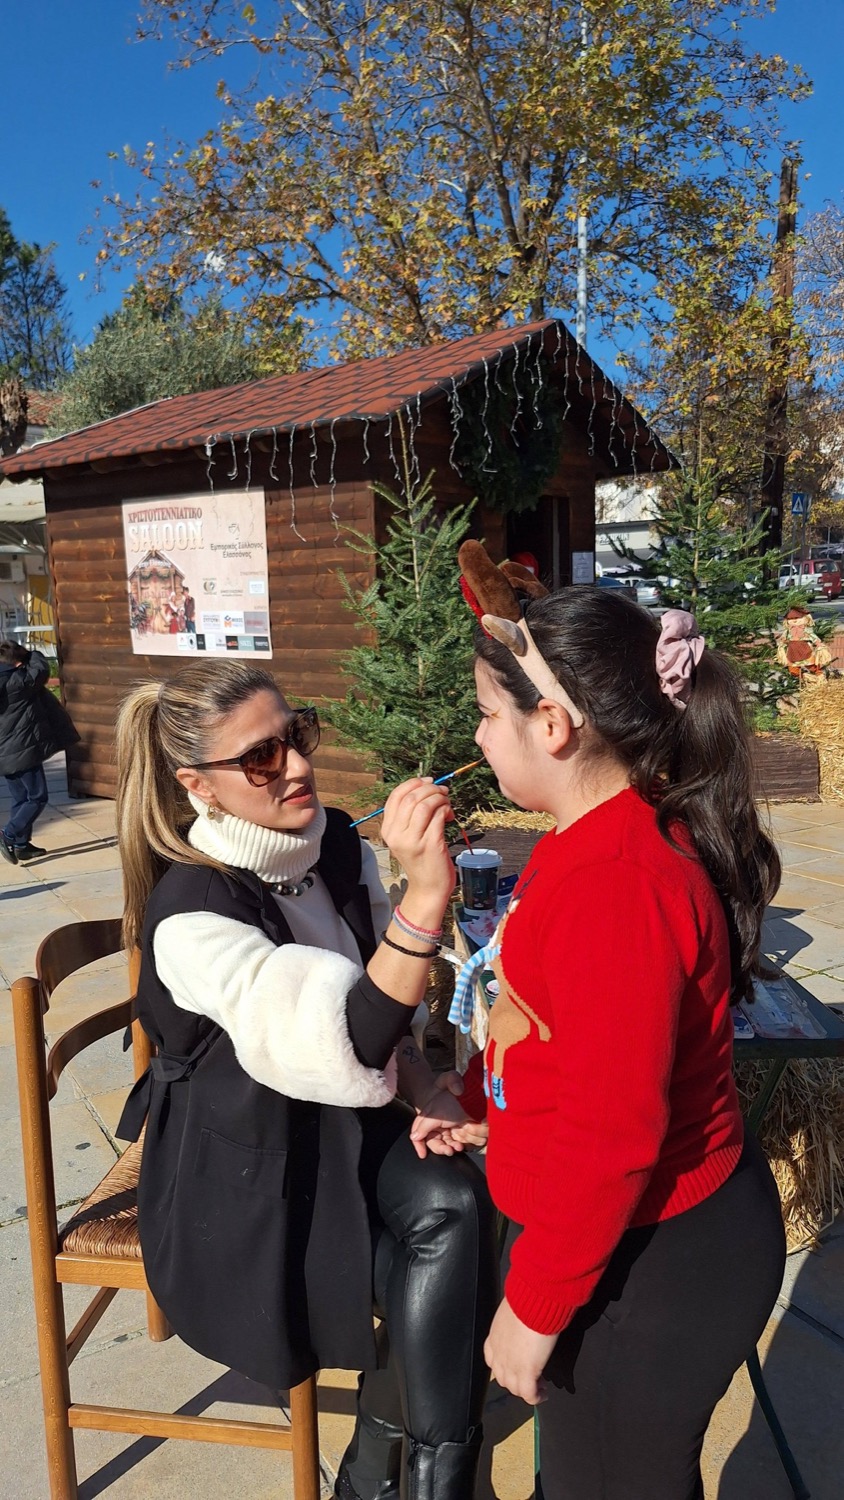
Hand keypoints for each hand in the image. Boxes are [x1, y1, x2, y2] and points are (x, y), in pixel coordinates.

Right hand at [381, 778, 454, 919]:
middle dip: (430, 789)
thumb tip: (425, 787)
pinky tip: (449, 816)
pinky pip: (438, 816)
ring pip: (425, 804)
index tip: (427, 782)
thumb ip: (410, 816)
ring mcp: (412, 840)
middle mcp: (396, 834)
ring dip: (439, 798)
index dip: (412, 783)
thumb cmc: (421, 860)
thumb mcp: (407, 838)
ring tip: (447, 804)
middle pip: (411, 797)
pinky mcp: (430, 844)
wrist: (428, 888)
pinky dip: (446, 810)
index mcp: (387, 830)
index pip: (395, 796)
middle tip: (443, 792)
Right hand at [409, 1082, 470, 1158]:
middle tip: (447, 1150)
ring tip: (457, 1147)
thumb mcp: (436, 1114)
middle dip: (440, 1148)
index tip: (422, 1154)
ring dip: (449, 1148)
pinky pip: (454, 1145)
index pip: (418, 1133)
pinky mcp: (457, 1134)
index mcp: (428, 1119)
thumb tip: (414, 1137)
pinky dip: (457, 1146)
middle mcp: (436, 1125)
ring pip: (444, 1145)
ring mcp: (447, 1129)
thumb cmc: (454, 1102)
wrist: (474, 1099)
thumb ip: (423, 1127)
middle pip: (432, 1142)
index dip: (418, 1144)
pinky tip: (461, 1145)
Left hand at [484, 1298, 558, 1405]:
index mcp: (495, 1336)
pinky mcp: (527, 1372)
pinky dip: (536, 1397)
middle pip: (502, 1377)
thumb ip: (516, 1317)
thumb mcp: (515, 1308)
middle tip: (529, 1377)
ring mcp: (511, 1365)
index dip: (503, 1365)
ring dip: (525, 1390)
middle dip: (514, 1380)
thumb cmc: (527, 1297)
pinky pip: (529, 1394)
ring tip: (538, 1386)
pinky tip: (543, 1394)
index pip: (492, 1358)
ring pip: (514, 1389)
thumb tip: (525, 1313)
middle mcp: (499, 1353)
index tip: (514, 1365)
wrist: (534, 1300)